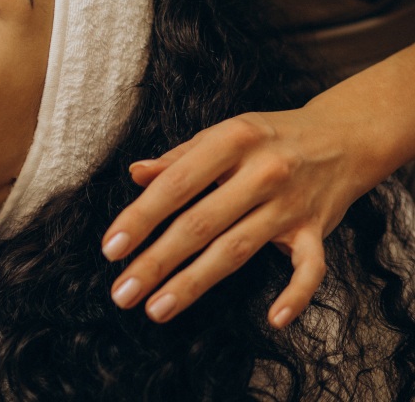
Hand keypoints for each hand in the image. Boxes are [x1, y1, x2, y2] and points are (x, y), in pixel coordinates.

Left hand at [101, 109, 374, 328]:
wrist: (344, 135)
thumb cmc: (268, 137)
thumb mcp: (223, 133)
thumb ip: (178, 158)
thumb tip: (136, 174)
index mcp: (232, 140)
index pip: (176, 184)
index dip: (140, 218)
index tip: (110, 249)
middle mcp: (262, 172)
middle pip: (200, 224)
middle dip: (156, 261)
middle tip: (122, 293)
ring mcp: (291, 203)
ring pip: (237, 249)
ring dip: (194, 283)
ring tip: (156, 308)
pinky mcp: (318, 229)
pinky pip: (310, 268)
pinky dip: (296, 295)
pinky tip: (273, 320)